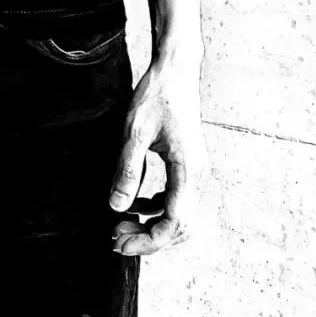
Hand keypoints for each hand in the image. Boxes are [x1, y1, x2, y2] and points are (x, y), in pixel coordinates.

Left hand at [108, 56, 208, 256]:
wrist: (176, 71)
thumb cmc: (157, 96)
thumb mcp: (135, 131)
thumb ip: (127, 169)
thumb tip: (116, 207)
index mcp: (188, 170)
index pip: (175, 223)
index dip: (149, 242)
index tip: (123, 245)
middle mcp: (198, 176)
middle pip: (180, 227)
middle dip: (148, 239)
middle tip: (117, 239)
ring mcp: (196, 172)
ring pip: (179, 216)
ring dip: (152, 226)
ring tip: (122, 225)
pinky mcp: (189, 167)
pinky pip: (177, 200)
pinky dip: (156, 209)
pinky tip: (136, 205)